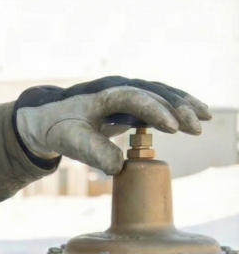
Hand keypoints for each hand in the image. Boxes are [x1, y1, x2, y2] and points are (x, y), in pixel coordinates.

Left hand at [14, 76, 211, 174]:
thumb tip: (118, 167)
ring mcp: (126, 90)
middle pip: (153, 92)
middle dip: (177, 108)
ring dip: (183, 105)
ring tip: (205, 119)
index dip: (154, 111)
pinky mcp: (131, 100)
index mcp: (102, 93)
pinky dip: (178, 106)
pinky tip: (196, 115)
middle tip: (196, 127)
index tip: (172, 127)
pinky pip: (159, 99)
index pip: (134, 98)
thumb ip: (94, 152)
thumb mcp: (71, 142)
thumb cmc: (59, 128)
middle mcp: (117, 86)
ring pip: (160, 93)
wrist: (47, 118)